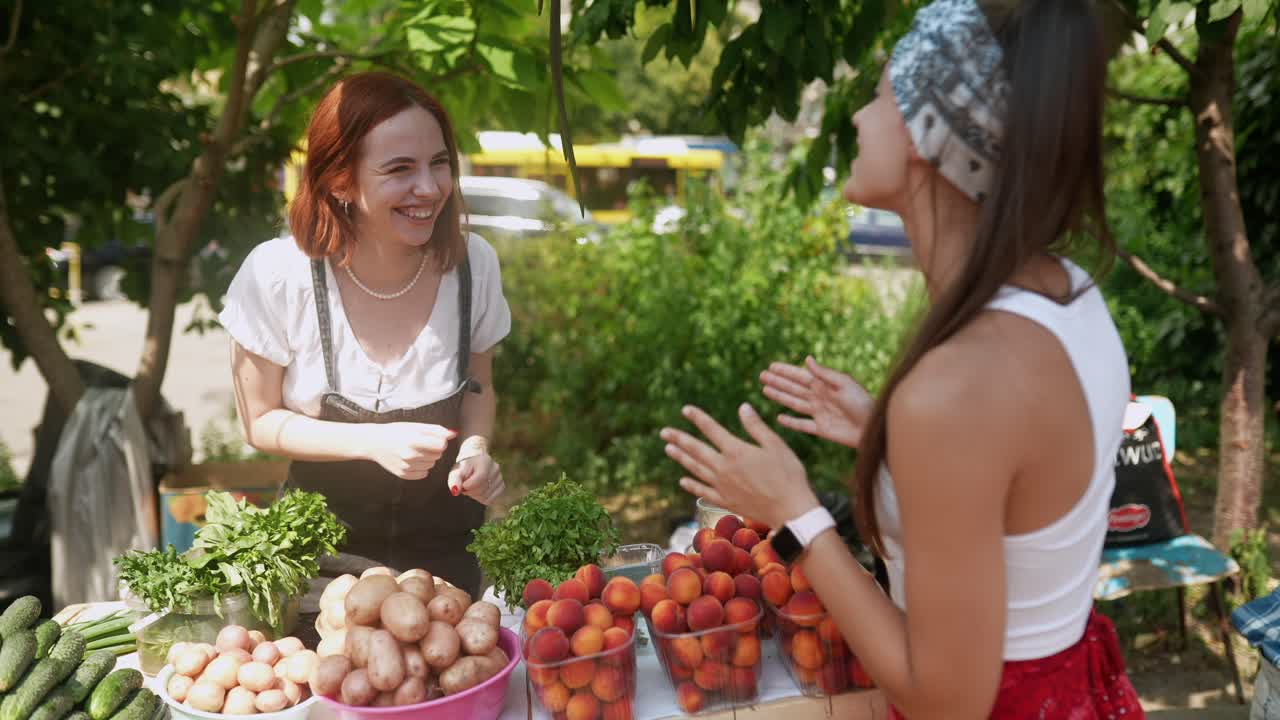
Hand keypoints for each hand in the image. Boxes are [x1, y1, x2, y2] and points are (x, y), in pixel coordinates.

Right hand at [364, 422, 455, 479]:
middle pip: (438, 455)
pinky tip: (411, 459)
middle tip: (421, 443)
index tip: (432, 438)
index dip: (439, 441)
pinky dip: (421, 467)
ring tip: (414, 451)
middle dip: (434, 449)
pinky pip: (424, 473)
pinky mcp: (403, 475)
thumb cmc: (396, 431)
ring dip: (428, 458)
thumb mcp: (415, 426)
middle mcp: (410, 456)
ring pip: (432, 464)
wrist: (374, 442)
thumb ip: (436, 430)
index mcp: (413, 441)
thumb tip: (454, 434)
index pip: (441, 445)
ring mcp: (406, 467)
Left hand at [448, 453, 504, 504]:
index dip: (469, 485)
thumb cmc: (464, 467)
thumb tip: (455, 491)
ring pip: (485, 496)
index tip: (463, 484)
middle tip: (465, 486)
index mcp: (485, 461)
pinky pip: (490, 500)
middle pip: (482, 489)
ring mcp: (500, 477)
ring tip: (471, 488)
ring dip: (475, 495)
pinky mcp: (501, 486)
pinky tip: (478, 491)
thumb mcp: (457, 470)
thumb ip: (455, 480)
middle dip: (470, 491)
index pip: (480, 478)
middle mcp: (495, 468)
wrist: (475, 461)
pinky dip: (481, 498)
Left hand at [660, 403, 819, 529]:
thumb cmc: (788, 476)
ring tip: (668, 449)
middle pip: (696, 450)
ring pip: (696, 469)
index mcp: (736, 451)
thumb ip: (756, 427)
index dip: (698, 418)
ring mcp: (722, 486)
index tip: (686, 410)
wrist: (790, 510)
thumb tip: (743, 407)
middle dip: (679, 439)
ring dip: (681, 458)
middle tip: (664, 432)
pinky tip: (682, 480)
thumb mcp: (776, 446)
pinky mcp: (725, 501)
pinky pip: (703, 491)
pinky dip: (691, 485)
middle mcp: (724, 468)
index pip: (712, 430)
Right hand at [760, 356, 872, 448]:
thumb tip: (807, 359)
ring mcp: (819, 413)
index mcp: (825, 385)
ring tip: (765, 390)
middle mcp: (819, 397)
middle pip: (794, 388)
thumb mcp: (844, 384)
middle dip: (778, 381)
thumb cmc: (862, 403)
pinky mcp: (820, 429)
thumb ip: (824, 374)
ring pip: (794, 403)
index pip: (800, 376)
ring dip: (780, 396)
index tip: (771, 366)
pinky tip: (779, 418)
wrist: (872, 428)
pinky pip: (801, 425)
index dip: (786, 371)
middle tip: (762, 375)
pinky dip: (790, 422)